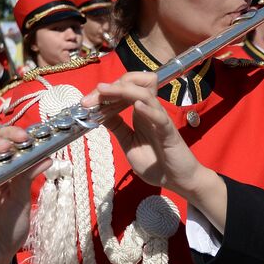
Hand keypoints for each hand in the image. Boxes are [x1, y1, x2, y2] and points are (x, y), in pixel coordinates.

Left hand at [84, 72, 226, 227]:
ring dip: (123, 91)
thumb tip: (100, 113)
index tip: (85, 102)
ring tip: (104, 91)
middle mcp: (150, 111)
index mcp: (140, 112)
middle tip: (91, 97)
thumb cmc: (156, 163)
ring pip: (145, 94)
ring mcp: (160, 119)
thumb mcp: (129, 143)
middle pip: (134, 83)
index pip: (123, 90)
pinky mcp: (169, 132)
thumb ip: (118, 127)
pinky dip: (148, 109)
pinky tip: (136, 107)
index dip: (104, 91)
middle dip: (111, 85)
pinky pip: (159, 116)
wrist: (178, 180)